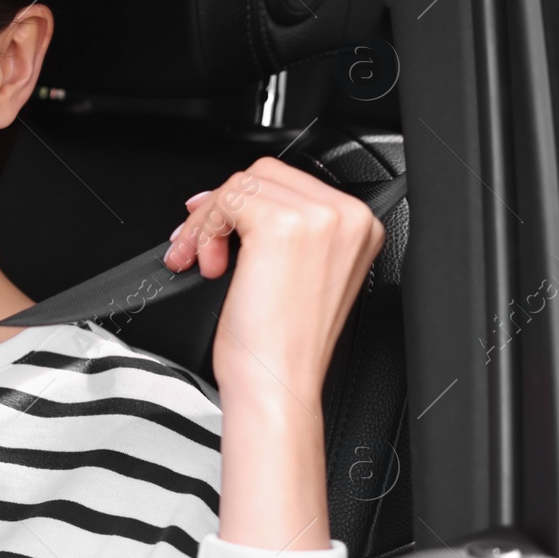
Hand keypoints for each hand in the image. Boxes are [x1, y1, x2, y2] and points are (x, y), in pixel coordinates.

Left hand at [162, 156, 385, 551]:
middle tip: (200, 248)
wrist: (279, 382)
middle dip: (222, 209)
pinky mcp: (284, 224)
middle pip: (264, 175)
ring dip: (209, 222)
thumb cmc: (283, 345)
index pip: (290, 184)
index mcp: (358, 226)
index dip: (243, 203)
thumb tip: (241, 199)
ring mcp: (319, 217)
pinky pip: (227, 199)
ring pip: (242, 184)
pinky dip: (205, 228)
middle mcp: (347, 217)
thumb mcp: (296, 273)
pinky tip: (209, 264)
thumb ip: (287, 230)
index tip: (216, 225)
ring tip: (204, 262)